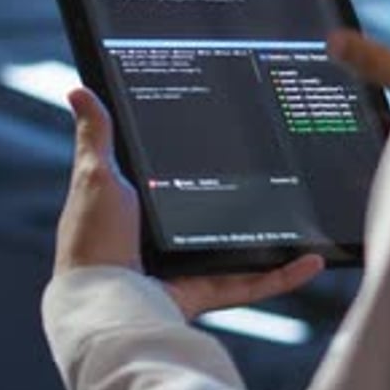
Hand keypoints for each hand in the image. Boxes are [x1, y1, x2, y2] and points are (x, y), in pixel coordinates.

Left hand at [55, 88, 324, 319]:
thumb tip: (79, 90)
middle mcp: (168, 237)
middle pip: (217, 214)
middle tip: (283, 171)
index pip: (180, 177)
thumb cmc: (92, 239)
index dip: (203, 160)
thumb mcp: (96, 174)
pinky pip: (253, 283)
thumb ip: (97, 136)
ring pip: (243, 250)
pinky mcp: (206, 292)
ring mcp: (190, 266)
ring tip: (306, 216)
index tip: (235, 139)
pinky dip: (284, 276)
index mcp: (145, 206)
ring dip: (277, 238)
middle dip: (250, 199)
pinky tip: (310, 261)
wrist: (100, 299)